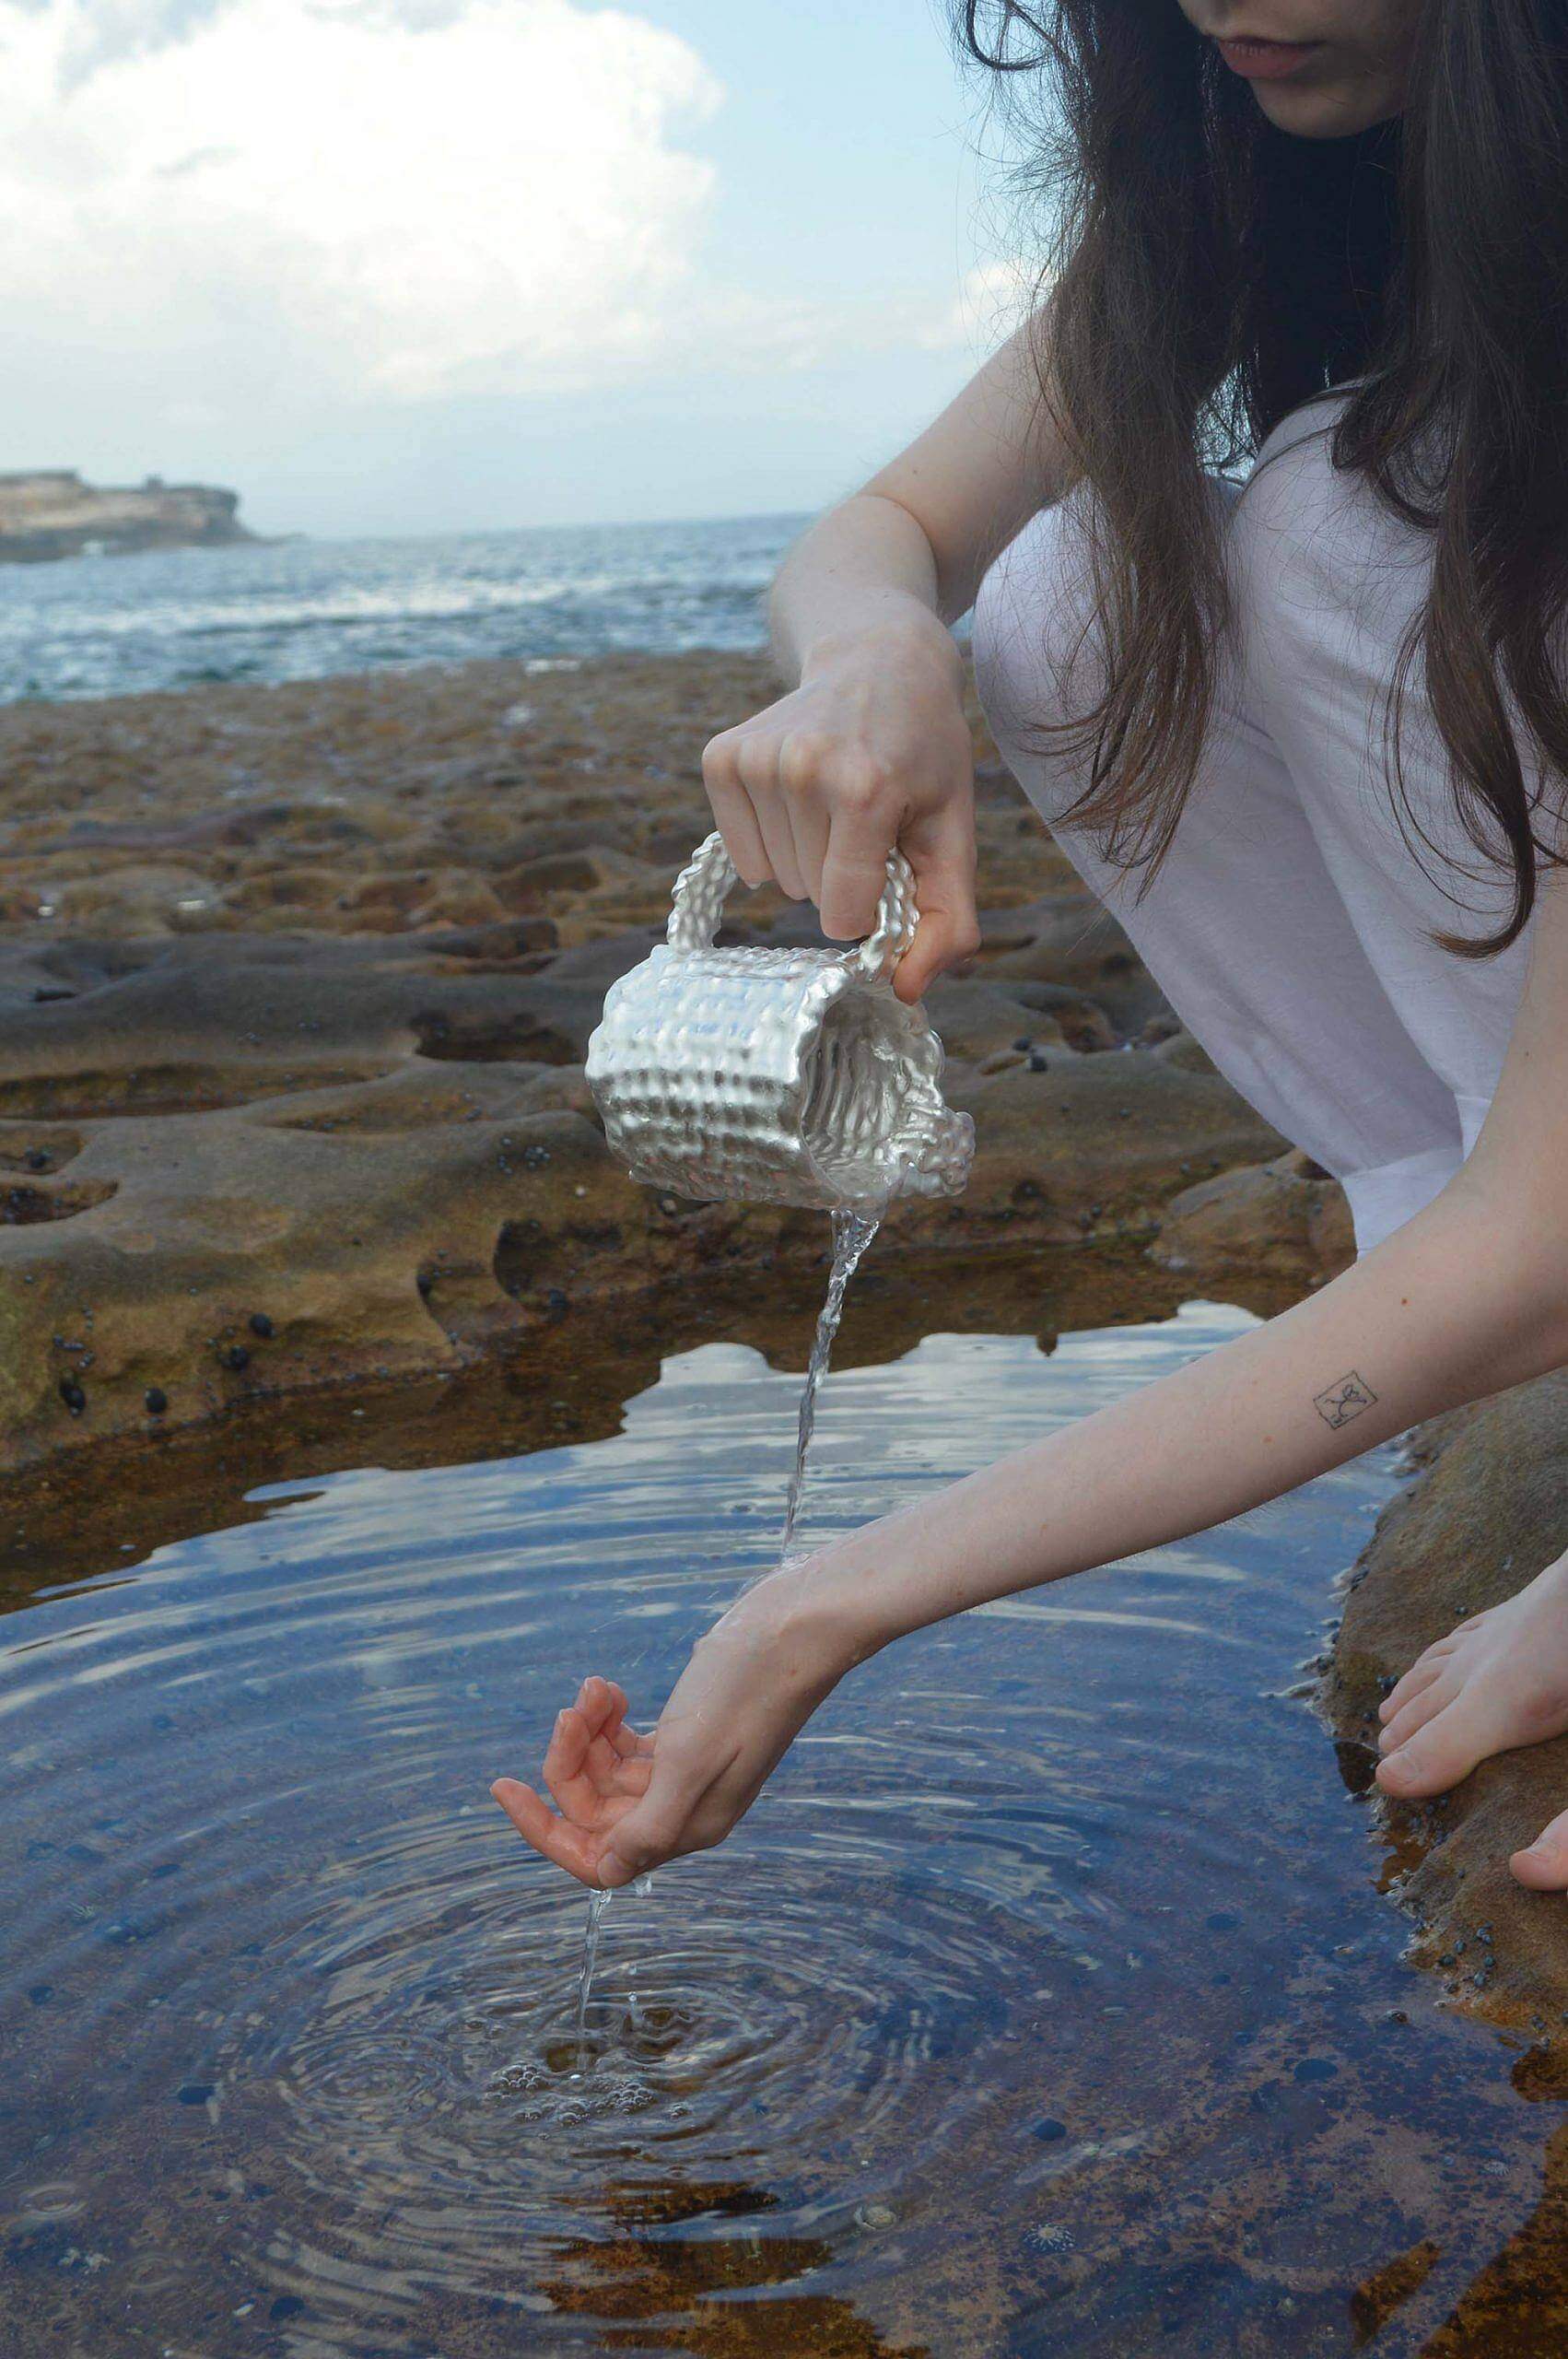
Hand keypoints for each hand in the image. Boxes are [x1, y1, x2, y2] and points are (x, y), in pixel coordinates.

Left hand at [490, 1570, 864, 1888]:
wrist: (797, 1627)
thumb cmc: (748, 1689)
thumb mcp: (692, 1758)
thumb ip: (648, 1823)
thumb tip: (607, 1872)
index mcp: (689, 1826)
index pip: (600, 1858)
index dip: (547, 1832)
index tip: (506, 1789)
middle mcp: (683, 1806)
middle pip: (595, 1808)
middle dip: (570, 1759)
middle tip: (572, 1708)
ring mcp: (684, 1769)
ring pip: (607, 1770)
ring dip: (588, 1731)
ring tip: (596, 1689)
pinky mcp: (686, 1734)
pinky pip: (625, 1743)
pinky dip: (608, 1718)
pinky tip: (610, 1688)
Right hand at [700, 617, 979, 1003]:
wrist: (878, 661)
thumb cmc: (924, 755)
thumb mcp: (956, 834)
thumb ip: (947, 921)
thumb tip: (903, 991)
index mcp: (866, 789)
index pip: (845, 913)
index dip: (872, 905)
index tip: (891, 862)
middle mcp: (802, 769)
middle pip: (811, 896)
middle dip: (843, 877)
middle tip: (868, 819)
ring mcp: (756, 760)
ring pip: (777, 880)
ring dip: (809, 858)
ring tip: (835, 802)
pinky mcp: (721, 758)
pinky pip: (742, 855)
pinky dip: (771, 843)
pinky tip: (798, 798)